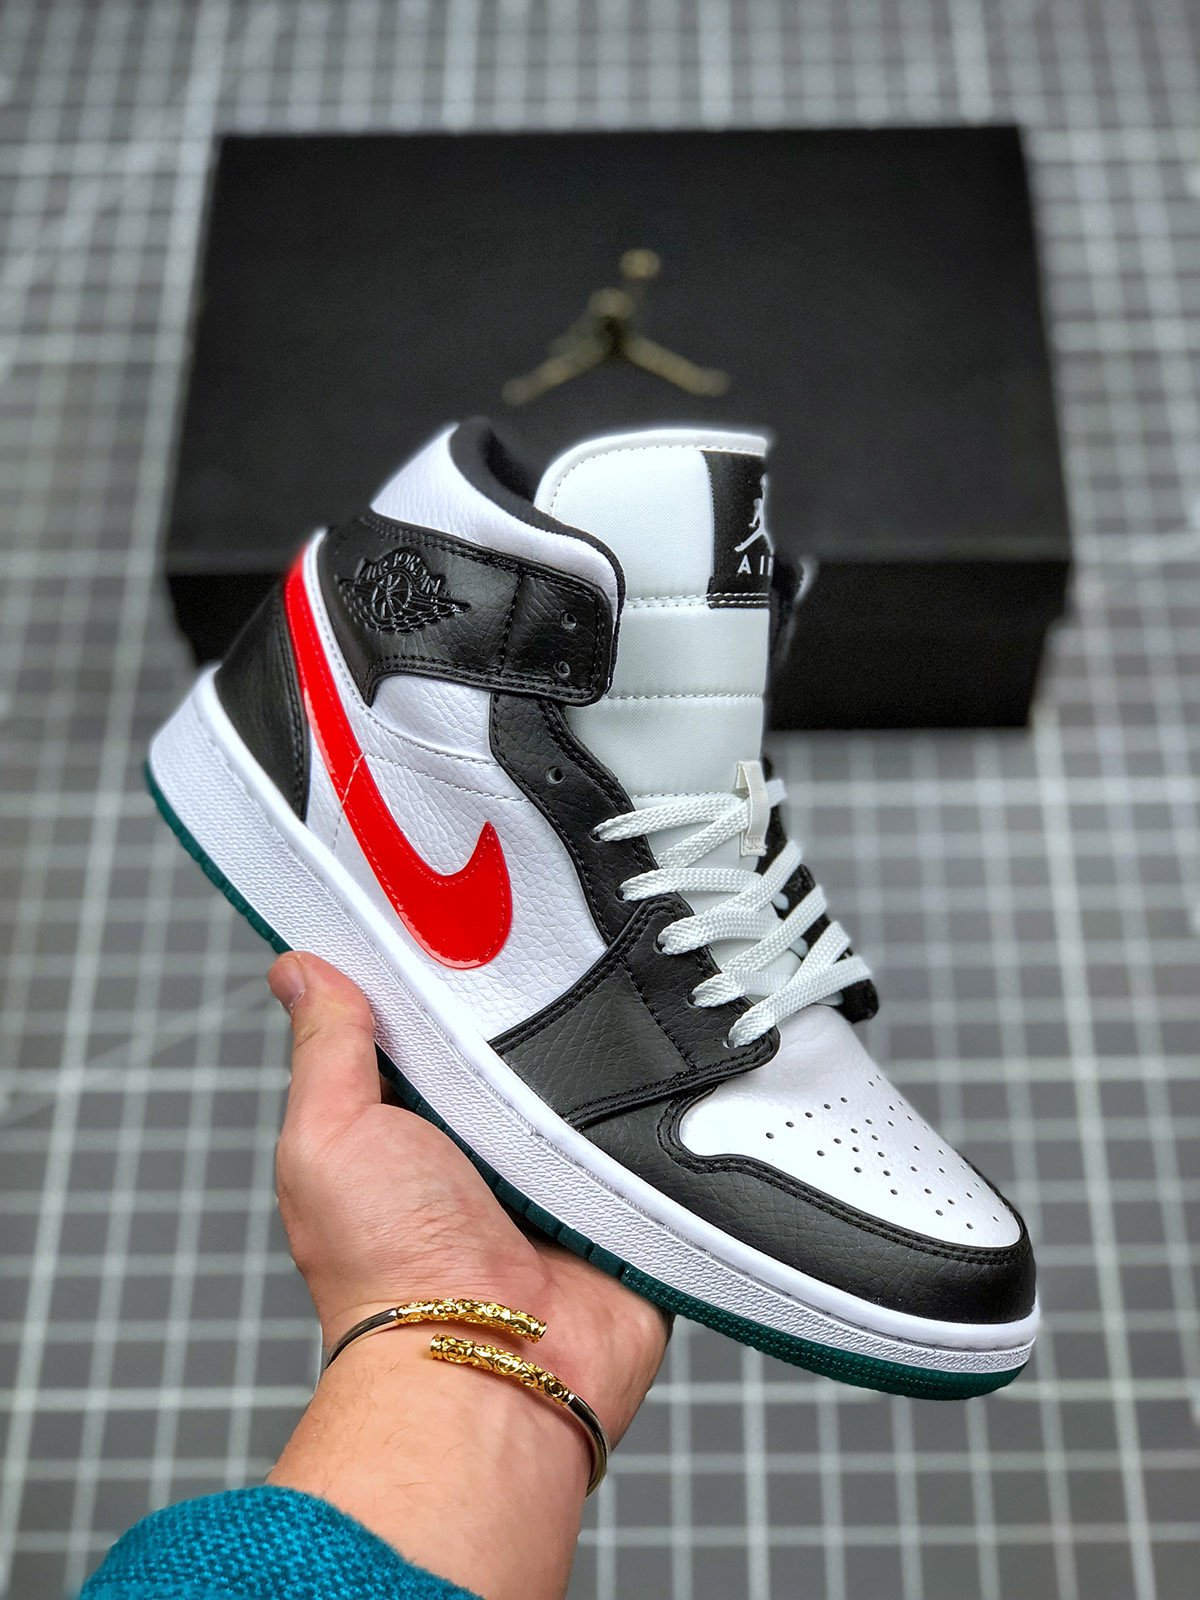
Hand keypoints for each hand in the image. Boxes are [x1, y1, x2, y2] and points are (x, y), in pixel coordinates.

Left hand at [269, 951, 668, 1443]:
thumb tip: (299, 969)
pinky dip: (661, 1108)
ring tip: (614, 1007)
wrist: (492, 1363)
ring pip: (594, 1082)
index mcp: (414, 1124)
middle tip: (560, 947)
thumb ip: (327, 1048)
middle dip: (539, 1007)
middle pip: (522, 1044)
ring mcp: (559, 1175)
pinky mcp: (622, 1201)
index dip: (452, 972)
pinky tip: (667, 1065)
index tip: (475, 908)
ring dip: (602, 1059)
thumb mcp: (330, 1134)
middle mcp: (487, 1147)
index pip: (439, 1024)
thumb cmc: (387, 1266)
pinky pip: (654, 1135)